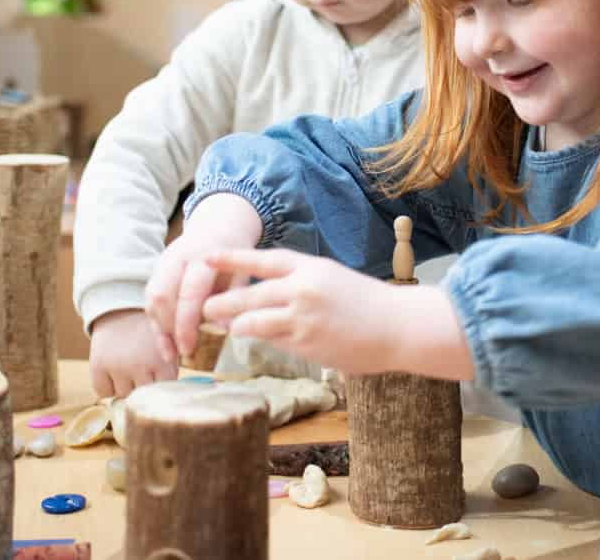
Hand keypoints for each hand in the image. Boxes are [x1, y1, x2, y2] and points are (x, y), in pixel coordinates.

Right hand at [88, 309, 177, 397]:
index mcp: (161, 360)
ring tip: (129, 366)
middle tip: (144, 370)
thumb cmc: (149, 330)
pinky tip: (114, 370)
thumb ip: (171, 367)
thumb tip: (175, 395)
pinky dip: (107, 386)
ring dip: (126, 387)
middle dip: (145, 387)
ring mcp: (117, 367)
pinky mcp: (98, 366)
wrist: (121, 307)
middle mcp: (139, 365)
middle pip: (143, 397)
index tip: (161, 378)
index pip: (164, 390)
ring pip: (123, 396)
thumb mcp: (168, 343)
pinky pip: (103, 392)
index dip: (163, 386)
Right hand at [144, 192, 262, 360]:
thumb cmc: (235, 251)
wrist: (219, 224)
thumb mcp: (243, 269)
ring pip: (152, 298)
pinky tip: (167, 342)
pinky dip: (156, 322)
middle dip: (168, 328)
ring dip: (160, 328)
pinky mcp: (157, 269)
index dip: (186, 323)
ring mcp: (164, 261)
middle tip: (180, 353)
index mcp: (205, 256)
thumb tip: (226, 328)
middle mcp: (179, 256)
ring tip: (173, 352)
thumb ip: (235, 295)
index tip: (190, 348)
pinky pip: (150, 298)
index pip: (189, 292)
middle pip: (162, 295)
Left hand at [201, 246, 475, 378]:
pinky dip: (260, 339)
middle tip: (202, 306)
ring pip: (254, 321)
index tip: (205, 257)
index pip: (261, 260)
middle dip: (222, 302)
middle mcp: (302, 288)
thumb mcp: (330, 279)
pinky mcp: (306, 343)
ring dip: (235, 325)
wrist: (397, 326)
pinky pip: (272, 341)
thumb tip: (268, 295)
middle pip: (249, 294)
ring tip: (220, 326)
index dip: (231, 259)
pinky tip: (250, 339)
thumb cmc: (365, 303)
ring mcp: (303, 317)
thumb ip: (298, 284)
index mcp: (309, 267)